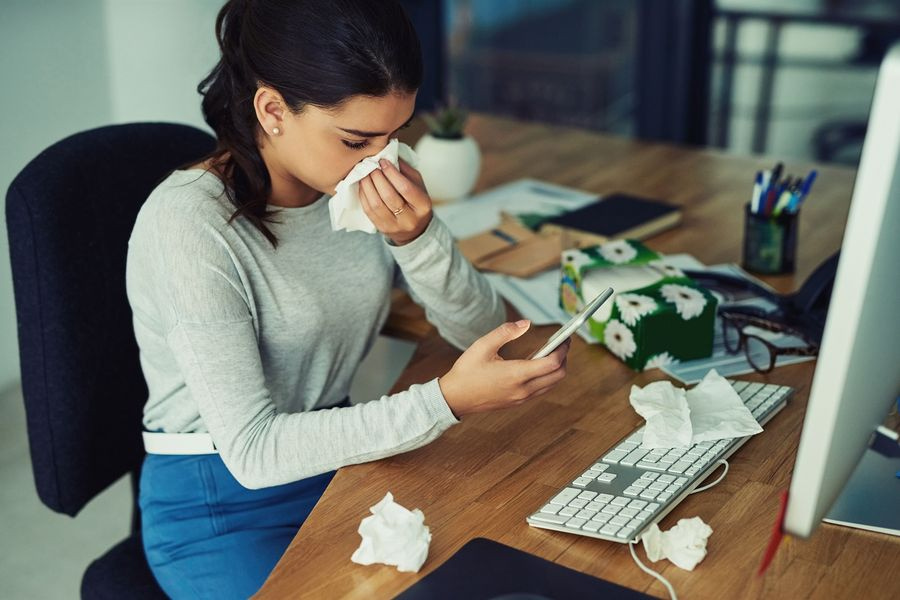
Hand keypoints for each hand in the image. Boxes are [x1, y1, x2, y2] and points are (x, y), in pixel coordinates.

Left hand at [359, 158, 431, 244]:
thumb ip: (405, 170)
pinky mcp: (382, 228)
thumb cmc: (415, 201)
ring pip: (376, 204)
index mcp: (423, 205)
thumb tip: (388, 154)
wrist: (414, 229)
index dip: (392, 173)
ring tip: (364, 173)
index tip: (383, 161)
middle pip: (389, 196)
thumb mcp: (417, 184)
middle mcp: (410, 218)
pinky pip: (368, 210)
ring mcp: (395, 226)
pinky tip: (362, 184)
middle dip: (377, 178)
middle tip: (371, 165)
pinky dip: (363, 195)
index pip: (405, 188)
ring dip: (367, 185)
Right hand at [438, 320, 570, 417]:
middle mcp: (523, 389)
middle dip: (564, 358)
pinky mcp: (517, 402)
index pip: (552, 363)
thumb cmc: (466, 372)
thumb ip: (505, 332)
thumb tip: (526, 323)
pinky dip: (546, 376)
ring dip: (556, 368)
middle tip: (562, 343)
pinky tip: (537, 364)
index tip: (565, 338)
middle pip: (558, 375)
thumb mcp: (482, 346)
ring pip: (551, 384)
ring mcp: (521, 398)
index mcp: (516, 375)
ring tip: (551, 351)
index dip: (562, 349)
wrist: (454, 398)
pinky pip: (541, 389)